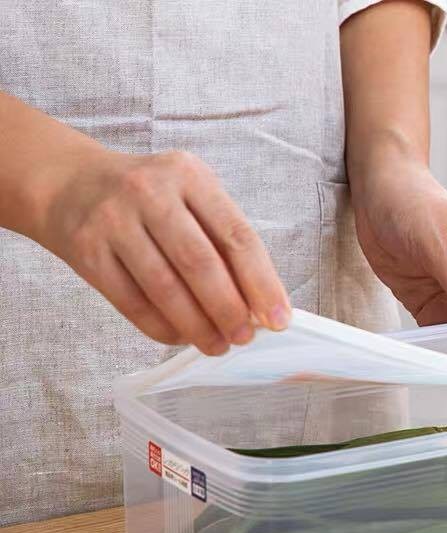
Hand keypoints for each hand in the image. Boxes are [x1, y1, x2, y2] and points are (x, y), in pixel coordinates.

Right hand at [39, 148, 289, 354]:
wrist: (69, 183)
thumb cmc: (149, 198)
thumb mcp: (190, 197)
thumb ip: (224, 242)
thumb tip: (259, 304)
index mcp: (189, 175)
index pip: (236, 236)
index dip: (262, 283)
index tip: (278, 318)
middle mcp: (150, 192)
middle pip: (200, 263)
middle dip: (229, 310)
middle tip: (244, 338)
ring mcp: (113, 221)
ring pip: (165, 288)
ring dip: (197, 326)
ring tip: (217, 346)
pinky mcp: (87, 251)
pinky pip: (132, 303)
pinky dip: (162, 328)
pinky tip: (180, 337)